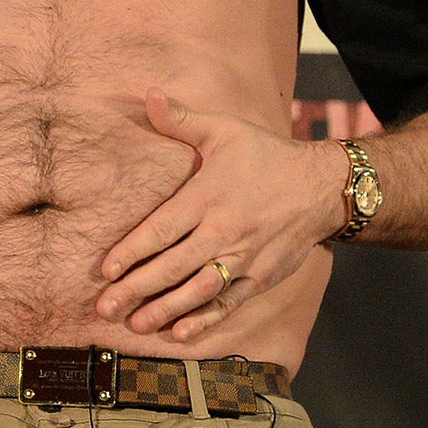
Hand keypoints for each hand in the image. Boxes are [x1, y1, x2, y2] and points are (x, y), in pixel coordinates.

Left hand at [94, 89, 342, 342]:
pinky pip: (229, 303)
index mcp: (208, 196)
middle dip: (136, 289)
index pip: (161, 229)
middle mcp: (224, 231)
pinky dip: (205, 320)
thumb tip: (148, 95)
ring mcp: (244, 258)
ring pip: (198, 290)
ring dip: (165, 310)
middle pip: (172, 266)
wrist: (323, 186)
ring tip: (135, 324)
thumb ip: (182, 120)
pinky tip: (180, 333)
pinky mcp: (261, 277)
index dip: (131, 251)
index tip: (105, 270)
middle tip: (104, 307)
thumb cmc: (265, 155)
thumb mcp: (224, 129)